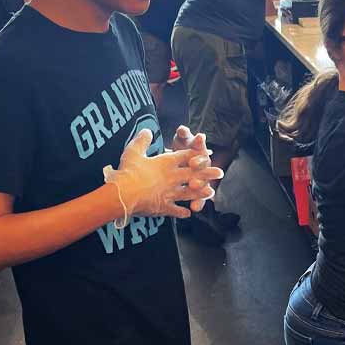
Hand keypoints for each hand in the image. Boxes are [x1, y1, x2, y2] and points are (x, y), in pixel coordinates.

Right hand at [103, 130, 224, 227]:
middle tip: (221, 172)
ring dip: (200, 193)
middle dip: (208, 173)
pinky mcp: (164, 207)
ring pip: (190, 192)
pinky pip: (176, 210)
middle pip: (194, 173)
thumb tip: (147, 130)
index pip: (185, 156)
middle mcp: (172, 177)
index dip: (196, 154)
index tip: (206, 152)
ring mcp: (170, 193)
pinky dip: (182, 212)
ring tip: (210, 193)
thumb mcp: (133, 152)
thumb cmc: (127, 171)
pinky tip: (189, 213)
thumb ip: (142, 140)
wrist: (124, 194)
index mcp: (166, 163)